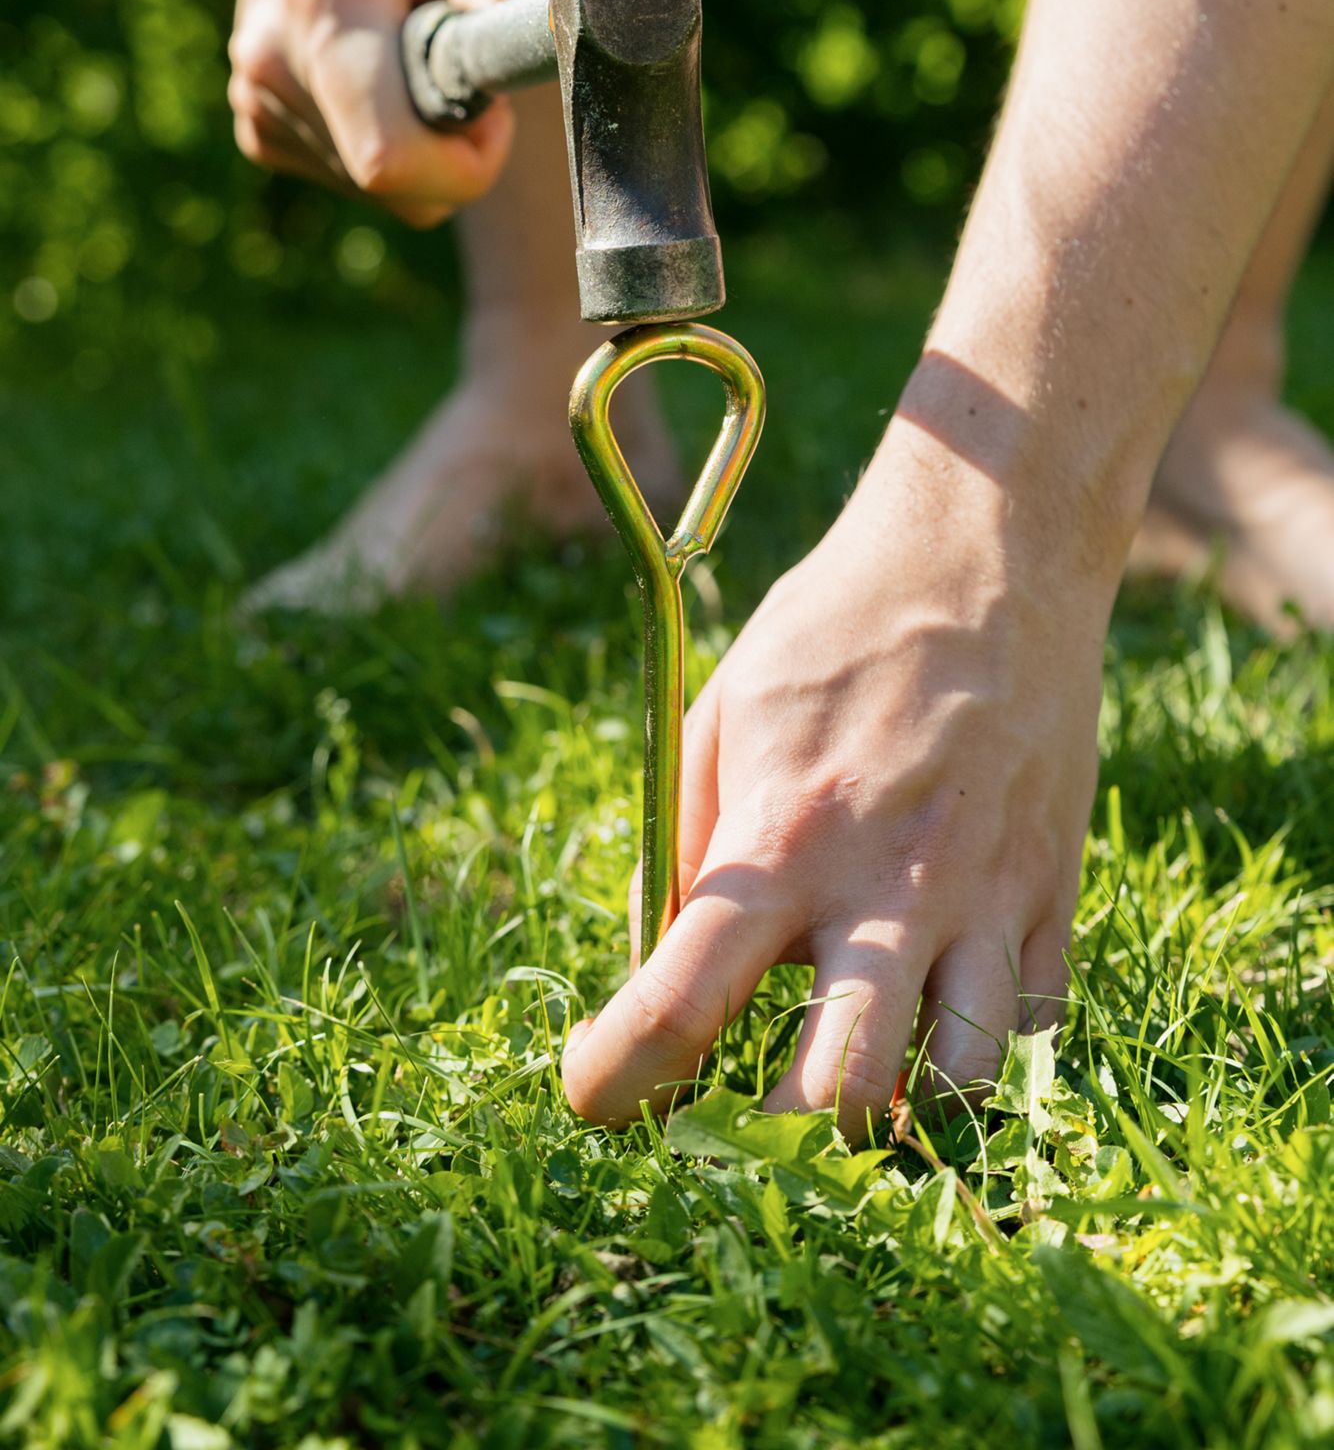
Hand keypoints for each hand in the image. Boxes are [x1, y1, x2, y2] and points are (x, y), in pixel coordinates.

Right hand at [228, 0, 538, 224]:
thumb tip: (515, 42)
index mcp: (327, 7)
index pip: (389, 157)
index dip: (462, 164)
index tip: (492, 111)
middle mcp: (275, 63)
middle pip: (389, 185)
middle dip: (452, 157)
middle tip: (464, 79)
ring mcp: (256, 103)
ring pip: (375, 191)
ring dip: (421, 150)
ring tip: (414, 66)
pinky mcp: (257, 130)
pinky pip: (350, 181)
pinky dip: (386, 148)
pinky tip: (379, 83)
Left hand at [562, 427, 1110, 1137]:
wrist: (988, 551)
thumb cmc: (834, 626)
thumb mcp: (721, 710)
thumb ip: (685, 841)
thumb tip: (658, 954)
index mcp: (782, 837)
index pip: (677, 1005)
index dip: (615, 1079)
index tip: (592, 1097)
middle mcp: (886, 887)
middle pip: (831, 1097)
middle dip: (769, 1146)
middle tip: (733, 1124)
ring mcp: (983, 896)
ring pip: (955, 1088)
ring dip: (896, 1111)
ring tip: (852, 1078)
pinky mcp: (1053, 889)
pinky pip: (1029, 1025)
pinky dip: (978, 1044)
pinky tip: (936, 1007)